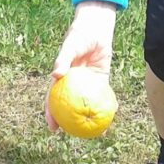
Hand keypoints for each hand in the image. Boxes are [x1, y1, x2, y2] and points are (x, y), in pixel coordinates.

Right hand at [45, 0, 116, 131]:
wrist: (96, 28)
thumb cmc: (79, 36)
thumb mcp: (70, 47)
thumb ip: (63, 59)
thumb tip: (55, 75)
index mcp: (62, 78)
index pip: (53, 100)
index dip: (51, 114)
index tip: (52, 127)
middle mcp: (73, 83)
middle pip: (70, 106)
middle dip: (70, 122)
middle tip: (73, 135)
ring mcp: (87, 83)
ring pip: (87, 103)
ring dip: (90, 117)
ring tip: (95, 133)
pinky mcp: (101, 79)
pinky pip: (103, 94)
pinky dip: (106, 104)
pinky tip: (112, 115)